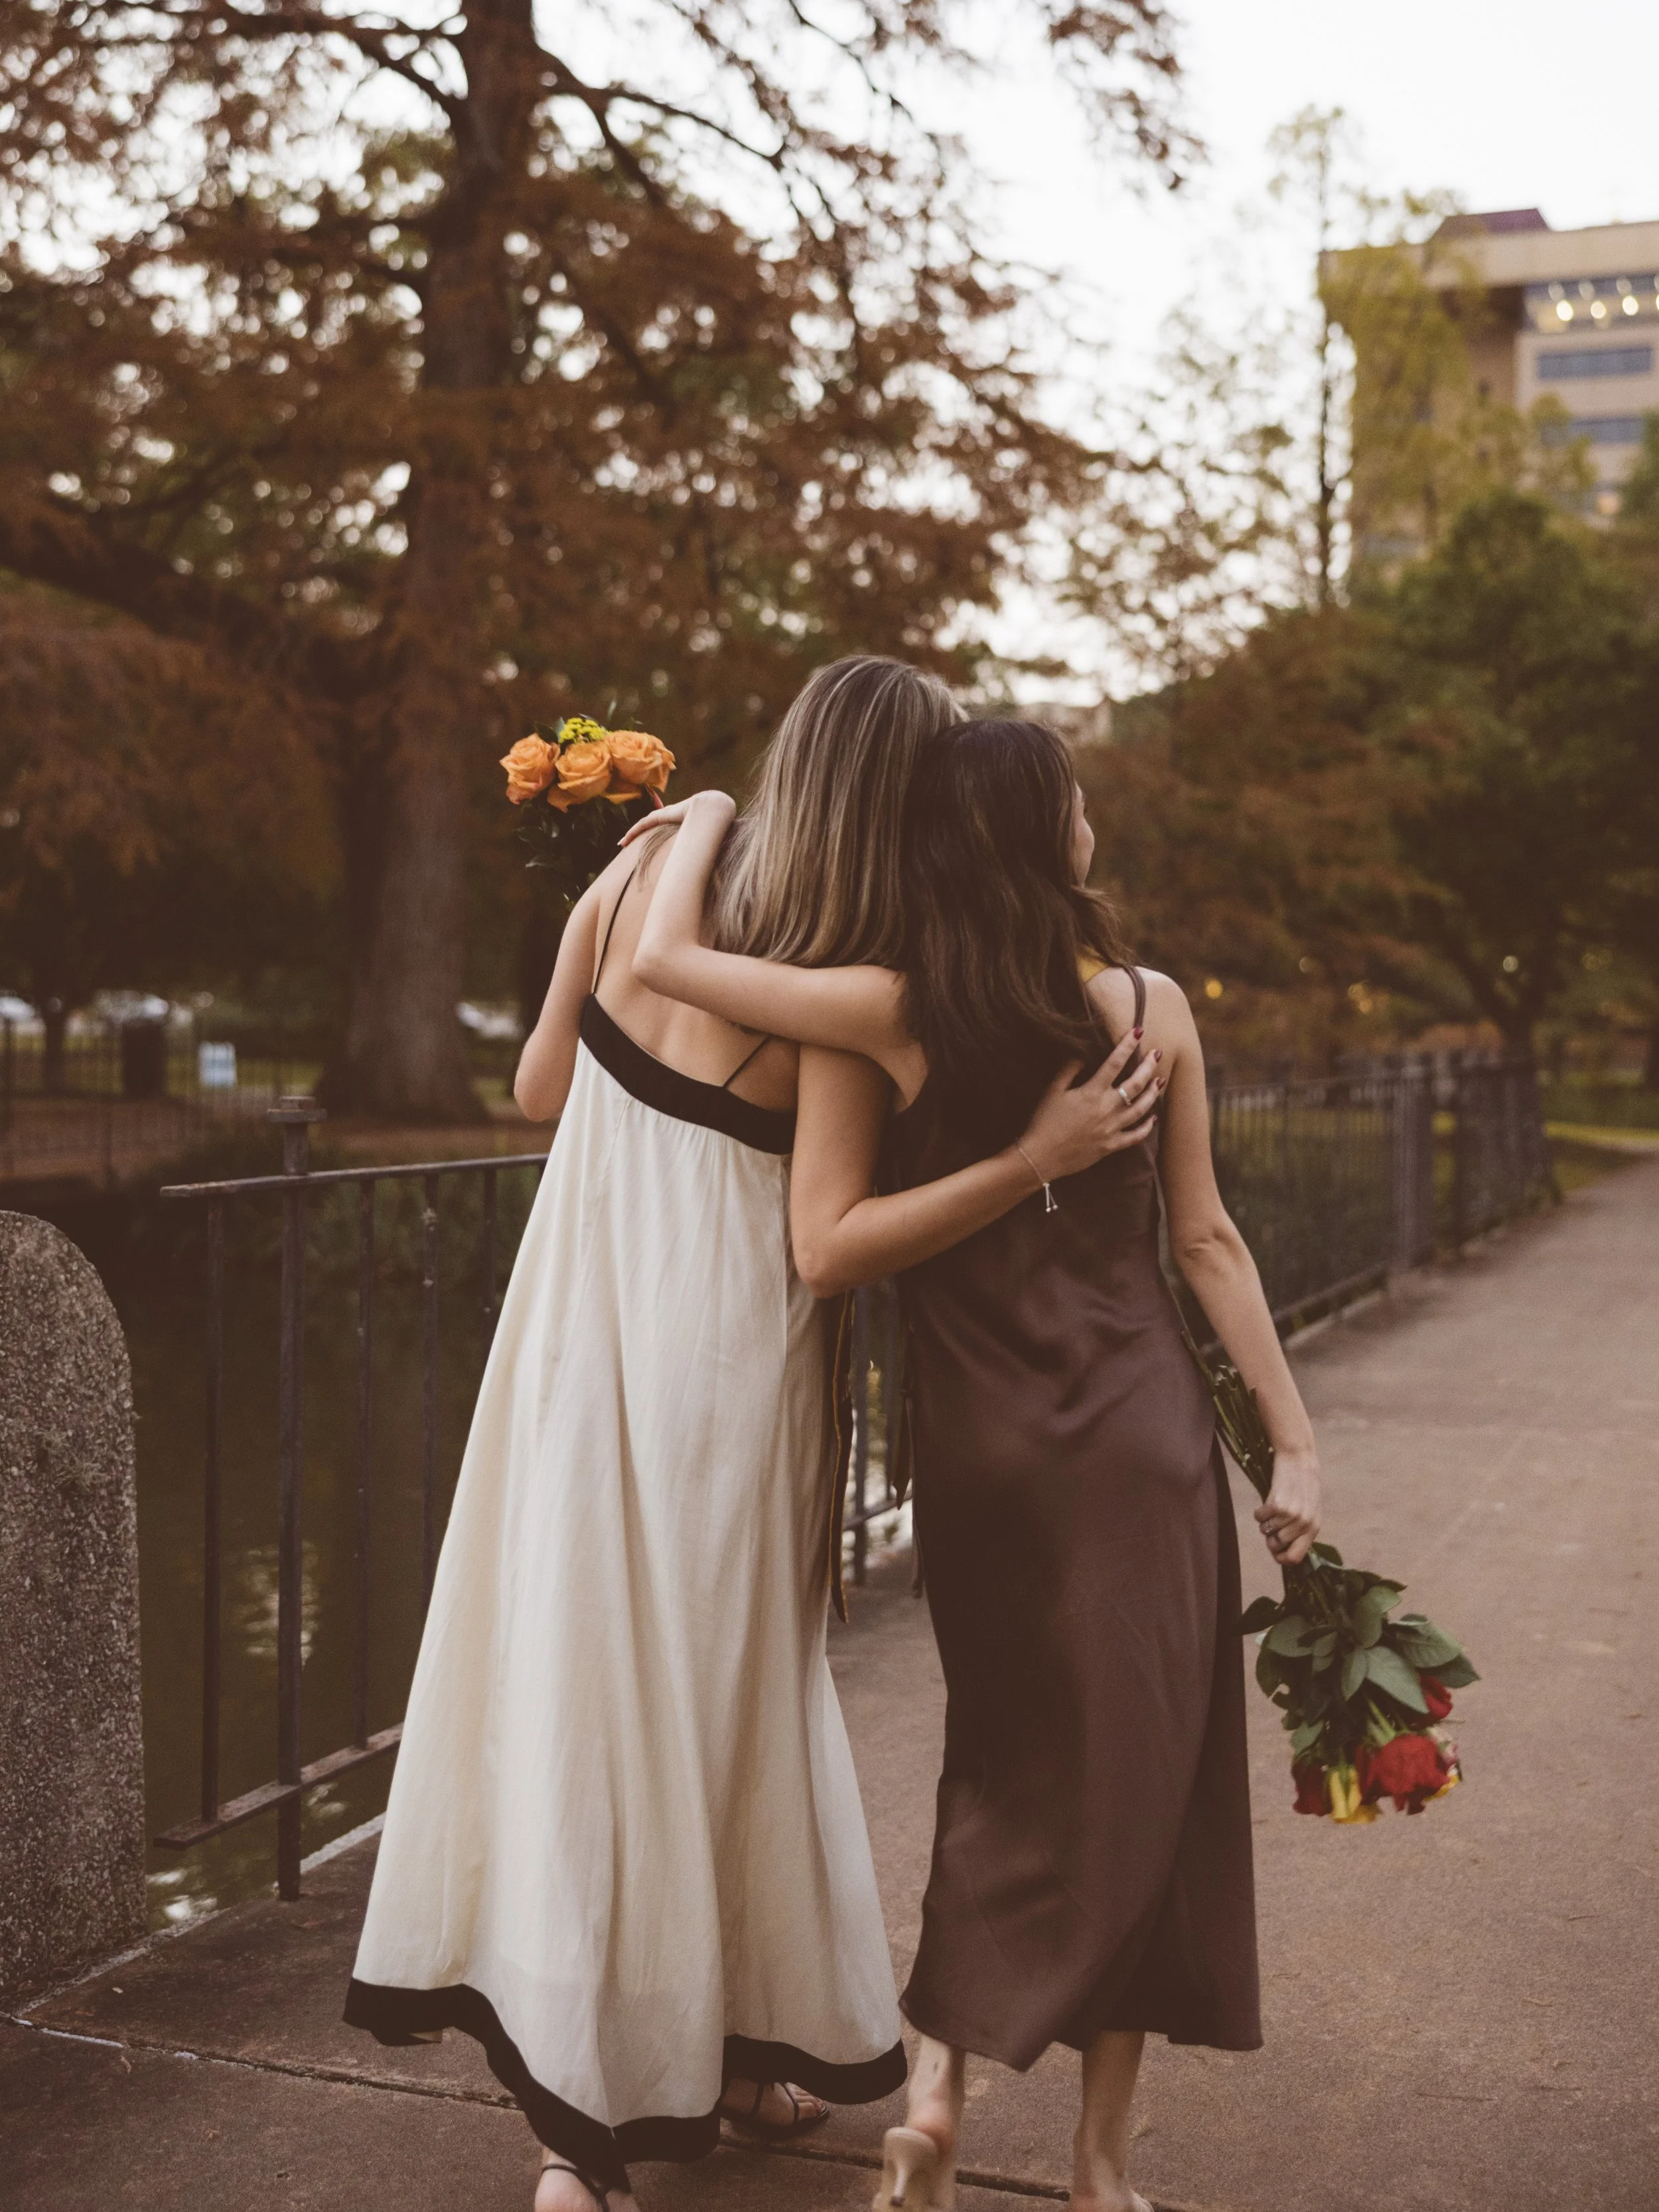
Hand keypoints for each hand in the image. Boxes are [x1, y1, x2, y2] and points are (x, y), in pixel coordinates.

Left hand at [618, 789, 734, 847]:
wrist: (712, 807)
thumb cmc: (713, 820)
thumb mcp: (706, 835)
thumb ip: (705, 845)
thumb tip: (710, 861)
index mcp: (679, 819)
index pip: (662, 826)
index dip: (653, 833)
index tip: (647, 843)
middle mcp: (669, 815)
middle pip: (648, 825)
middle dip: (637, 834)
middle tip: (626, 844)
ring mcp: (663, 815)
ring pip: (643, 825)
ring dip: (631, 835)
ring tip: (622, 843)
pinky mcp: (660, 816)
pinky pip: (643, 825)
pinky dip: (633, 832)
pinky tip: (625, 839)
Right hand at [1013, 1029, 1161, 1184]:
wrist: (1040, 1157)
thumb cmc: (1043, 1122)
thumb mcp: (1052, 1091)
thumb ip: (1068, 1070)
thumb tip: (1082, 1053)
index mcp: (1090, 1093)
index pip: (1114, 1063)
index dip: (1127, 1045)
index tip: (1138, 1031)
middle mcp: (1105, 1109)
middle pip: (1134, 1084)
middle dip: (1148, 1067)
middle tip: (1158, 1054)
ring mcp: (1110, 1129)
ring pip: (1140, 1109)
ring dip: (1153, 1093)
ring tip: (1161, 1081)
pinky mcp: (1110, 1146)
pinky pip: (1134, 1137)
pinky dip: (1146, 1128)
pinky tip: (1153, 1119)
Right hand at [1256, 1445, 1320, 1565]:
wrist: (1298, 1459)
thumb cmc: (1303, 1486)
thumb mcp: (1310, 1511)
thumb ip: (1301, 1530)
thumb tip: (1282, 1551)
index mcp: (1314, 1528)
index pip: (1295, 1557)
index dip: (1281, 1558)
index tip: (1275, 1552)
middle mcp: (1303, 1524)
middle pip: (1276, 1545)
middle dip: (1269, 1538)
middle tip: (1271, 1525)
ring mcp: (1290, 1515)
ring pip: (1266, 1531)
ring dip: (1265, 1522)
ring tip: (1272, 1509)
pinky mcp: (1276, 1504)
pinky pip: (1259, 1517)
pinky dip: (1259, 1511)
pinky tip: (1267, 1501)